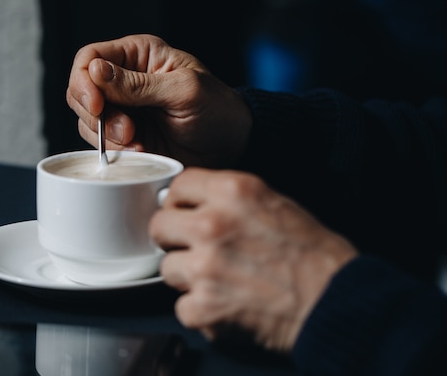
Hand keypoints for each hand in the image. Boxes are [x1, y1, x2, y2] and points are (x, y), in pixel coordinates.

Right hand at [66, 34, 251, 167]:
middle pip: (79, 90)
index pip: (89, 58)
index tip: (97, 105)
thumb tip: (95, 71)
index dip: (84, 81)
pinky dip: (114, 150)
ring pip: (86, 119)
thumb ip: (139, 84)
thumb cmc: (217, 109)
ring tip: (138, 142)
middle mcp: (124, 80)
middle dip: (96, 114)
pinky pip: (101, 142)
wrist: (230, 146)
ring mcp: (123, 110)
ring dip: (107, 136)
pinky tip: (139, 151)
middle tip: (128, 129)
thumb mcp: (183, 90)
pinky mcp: (125, 136)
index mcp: (138, 55)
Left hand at [149, 168, 357, 351]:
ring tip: (219, 281)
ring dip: (188, 277)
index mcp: (232, 192)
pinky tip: (227, 305)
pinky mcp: (203, 307)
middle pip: (159, 225)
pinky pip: (182, 306)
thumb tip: (193, 203)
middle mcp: (212, 224)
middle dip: (174, 239)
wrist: (336, 302)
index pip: (178, 186)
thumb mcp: (273, 202)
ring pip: (166, 268)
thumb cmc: (312, 254)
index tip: (185, 214)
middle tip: (195, 249)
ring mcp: (204, 267)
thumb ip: (229, 199)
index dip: (180, 202)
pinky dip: (201, 310)